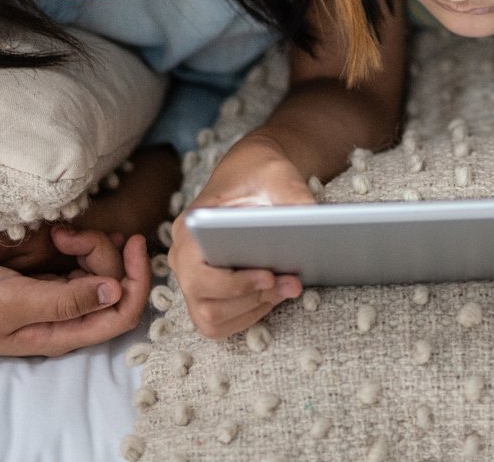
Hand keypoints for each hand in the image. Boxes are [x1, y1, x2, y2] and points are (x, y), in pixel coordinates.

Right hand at [0, 229, 149, 356]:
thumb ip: (65, 301)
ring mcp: (51, 298)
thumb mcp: (13, 303)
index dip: (138, 278)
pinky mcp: (37, 280)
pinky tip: (60, 231)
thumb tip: (116, 291)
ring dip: (88, 244)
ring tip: (59, 232)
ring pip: (95, 269)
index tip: (133, 240)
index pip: (123, 313)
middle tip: (67, 234)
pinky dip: (76, 242)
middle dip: (103, 252)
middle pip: (112, 284)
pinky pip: (74, 261)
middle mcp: (63, 319)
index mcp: (61, 333)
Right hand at [169, 135, 315, 338]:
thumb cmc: (260, 172)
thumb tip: (311, 228)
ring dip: (253, 309)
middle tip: (291, 283)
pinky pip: (220, 321)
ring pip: (213, 318)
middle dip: (253, 299)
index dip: (234, 286)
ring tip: (287, 286)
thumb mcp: (279, 175)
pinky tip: (274, 294)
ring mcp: (192, 278)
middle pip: (207, 304)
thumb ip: (294, 199)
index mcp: (189, 228)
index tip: (270, 276)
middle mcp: (182, 258)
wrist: (252, 174)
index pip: (199, 275)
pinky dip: (248, 315)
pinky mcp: (207, 291)